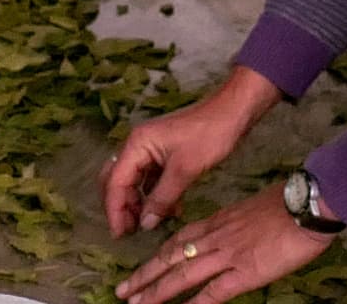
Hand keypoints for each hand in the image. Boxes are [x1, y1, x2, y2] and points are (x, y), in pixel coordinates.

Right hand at [105, 66, 279, 234]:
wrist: (231, 113)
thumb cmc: (208, 135)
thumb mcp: (185, 170)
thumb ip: (162, 198)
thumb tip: (145, 224)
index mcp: (136, 144)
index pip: (115, 181)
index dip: (115, 209)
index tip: (120, 234)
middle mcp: (137, 145)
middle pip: (117, 180)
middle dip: (121, 206)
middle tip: (128, 232)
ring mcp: (150, 149)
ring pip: (134, 181)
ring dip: (139, 203)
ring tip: (149, 225)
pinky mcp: (163, 154)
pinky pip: (151, 179)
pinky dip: (155, 195)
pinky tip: (169, 211)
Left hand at [115, 183, 333, 302]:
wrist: (304, 204)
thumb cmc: (285, 204)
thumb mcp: (248, 210)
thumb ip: (232, 225)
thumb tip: (227, 236)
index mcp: (215, 222)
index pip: (178, 239)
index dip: (157, 254)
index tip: (142, 266)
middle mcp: (214, 239)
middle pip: (171, 258)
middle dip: (145, 275)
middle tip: (123, 290)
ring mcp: (227, 256)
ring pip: (183, 275)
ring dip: (158, 291)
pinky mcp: (245, 273)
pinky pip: (214, 292)